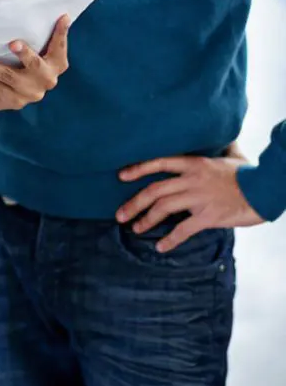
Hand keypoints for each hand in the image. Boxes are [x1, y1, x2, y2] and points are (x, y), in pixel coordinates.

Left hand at [0, 15, 69, 111]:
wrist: (11, 91)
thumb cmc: (24, 60)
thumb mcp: (35, 47)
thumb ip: (41, 33)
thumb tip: (53, 11)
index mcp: (57, 64)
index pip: (60, 46)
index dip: (61, 32)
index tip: (62, 17)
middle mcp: (47, 80)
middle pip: (35, 65)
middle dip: (24, 54)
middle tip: (13, 43)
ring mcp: (31, 93)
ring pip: (8, 76)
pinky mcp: (15, 101)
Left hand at [116, 153, 263, 251]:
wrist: (266, 189)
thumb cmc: (248, 173)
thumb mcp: (231, 155)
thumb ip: (220, 148)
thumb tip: (224, 138)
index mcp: (194, 163)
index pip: (159, 162)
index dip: (138, 169)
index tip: (121, 176)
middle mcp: (192, 179)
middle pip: (155, 190)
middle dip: (134, 203)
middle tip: (120, 214)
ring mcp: (199, 198)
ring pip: (164, 208)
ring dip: (146, 219)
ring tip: (135, 228)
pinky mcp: (208, 216)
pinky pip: (183, 229)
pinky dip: (170, 239)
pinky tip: (160, 247)